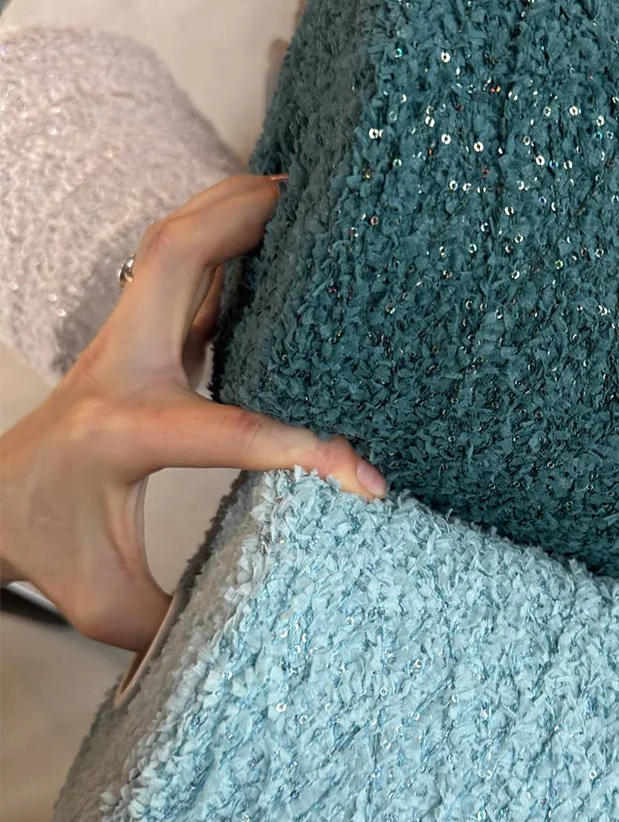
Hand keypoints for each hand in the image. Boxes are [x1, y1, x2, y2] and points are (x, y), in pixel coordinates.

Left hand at [0, 174, 385, 651]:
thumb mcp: (108, 606)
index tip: (367, 480)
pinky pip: (185, 272)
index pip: (228, 430)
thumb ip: (181, 623)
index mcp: (120, 431)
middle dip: (247, 220)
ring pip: (173, 243)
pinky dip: (228, 242)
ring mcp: (126, 345)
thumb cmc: (48, 548)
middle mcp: (120, 370)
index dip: (306, 452)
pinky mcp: (140, 341)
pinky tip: (269, 236)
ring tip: (297, 190)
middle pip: (174, 258)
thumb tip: (264, 631)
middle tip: (315, 203)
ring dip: (232, 209)